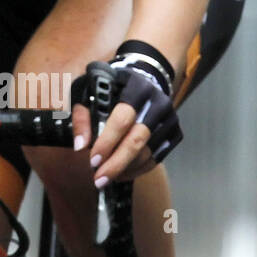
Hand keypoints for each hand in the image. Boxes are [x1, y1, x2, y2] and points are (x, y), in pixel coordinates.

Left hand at [71, 47, 181, 185]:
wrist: (145, 76)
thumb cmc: (111, 86)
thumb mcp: (90, 89)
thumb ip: (82, 115)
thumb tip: (80, 146)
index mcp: (136, 87)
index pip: (122, 118)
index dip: (107, 141)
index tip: (92, 161)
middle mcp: (158, 102)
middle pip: (138, 139)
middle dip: (116, 163)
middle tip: (99, 180)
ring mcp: (170, 118)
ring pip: (148, 152)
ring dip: (126, 168)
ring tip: (106, 177)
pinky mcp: (176, 132)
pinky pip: (158, 157)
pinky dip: (139, 169)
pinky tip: (123, 173)